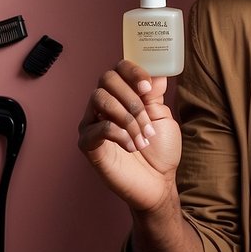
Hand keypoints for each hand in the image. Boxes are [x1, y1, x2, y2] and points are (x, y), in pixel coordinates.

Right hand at [78, 60, 181, 212]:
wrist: (158, 182)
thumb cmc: (160, 150)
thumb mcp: (162, 117)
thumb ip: (155, 95)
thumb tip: (157, 72)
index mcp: (123, 95)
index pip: (118, 69)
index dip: (133, 72)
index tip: (148, 88)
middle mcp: (104, 105)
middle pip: (106, 79)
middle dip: (132, 99)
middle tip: (147, 121)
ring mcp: (93, 122)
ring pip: (100, 99)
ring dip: (128, 118)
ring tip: (143, 138)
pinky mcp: (87, 143)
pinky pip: (98, 127)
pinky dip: (120, 134)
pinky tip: (132, 146)